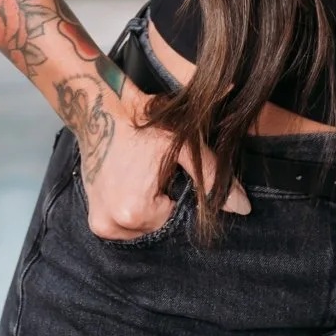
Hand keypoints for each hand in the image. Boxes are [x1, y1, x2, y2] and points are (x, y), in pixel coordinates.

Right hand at [79, 80, 250, 237]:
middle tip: (151, 171)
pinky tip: (130, 181)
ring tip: (140, 175)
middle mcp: (112, 225)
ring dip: (147, 206)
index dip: (175, 195)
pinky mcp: (93, 219)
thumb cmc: (146, 124)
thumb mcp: (184, 147)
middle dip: (161, 202)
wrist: (103, 108)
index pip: (173, 219)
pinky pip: (124, 224)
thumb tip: (243, 208)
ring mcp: (99, 224)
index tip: (163, 172)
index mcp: (134, 212)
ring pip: (141, 227)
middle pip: (157, 225)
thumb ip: (214, 177)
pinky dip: (131, 207)